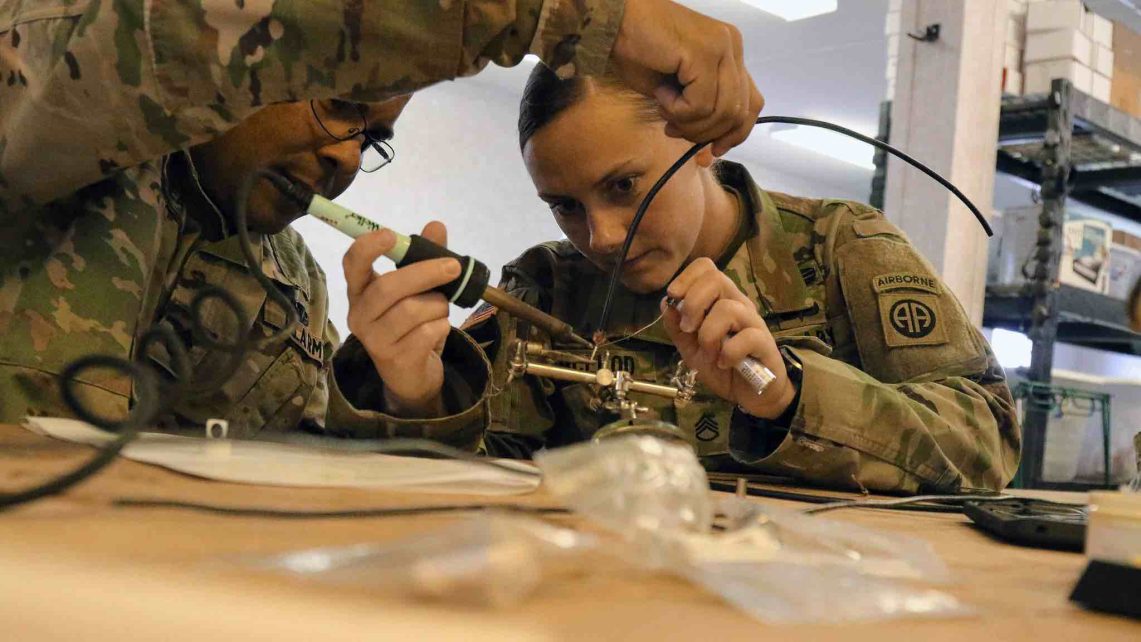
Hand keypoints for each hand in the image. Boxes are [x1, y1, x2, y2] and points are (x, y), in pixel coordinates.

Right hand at [343, 221, 456, 417]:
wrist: (412, 374)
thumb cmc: (412, 324)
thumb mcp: (419, 288)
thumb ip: (425, 256)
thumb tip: (436, 225)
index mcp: (361, 291)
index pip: (352, 265)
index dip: (367, 248)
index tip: (390, 234)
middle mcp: (360, 315)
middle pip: (388, 287)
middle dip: (425, 273)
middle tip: (454, 266)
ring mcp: (374, 339)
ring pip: (412, 310)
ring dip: (438, 305)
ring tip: (440, 310)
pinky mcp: (394, 359)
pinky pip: (426, 333)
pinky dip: (441, 327)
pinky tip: (437, 331)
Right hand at [610, 0, 763, 155]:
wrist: (613, 23)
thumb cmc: (638, 52)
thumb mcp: (677, 90)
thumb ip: (701, 110)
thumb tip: (710, 149)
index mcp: (729, 54)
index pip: (751, 103)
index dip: (734, 134)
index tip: (711, 151)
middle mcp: (732, 46)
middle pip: (738, 113)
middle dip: (704, 133)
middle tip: (672, 128)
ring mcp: (722, 47)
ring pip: (723, 112)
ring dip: (688, 122)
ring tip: (664, 106)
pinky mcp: (705, 52)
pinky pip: (702, 104)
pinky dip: (678, 110)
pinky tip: (660, 93)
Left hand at [661, 259, 796, 419]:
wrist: (748, 394)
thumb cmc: (720, 365)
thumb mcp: (690, 348)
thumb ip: (676, 327)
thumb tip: (665, 303)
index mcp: (720, 300)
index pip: (707, 268)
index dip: (686, 277)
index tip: (674, 297)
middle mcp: (738, 304)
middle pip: (716, 279)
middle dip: (693, 304)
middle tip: (688, 329)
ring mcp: (753, 322)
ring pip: (727, 309)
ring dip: (709, 335)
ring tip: (709, 353)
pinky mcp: (764, 343)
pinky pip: (746, 337)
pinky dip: (729, 353)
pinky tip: (724, 363)